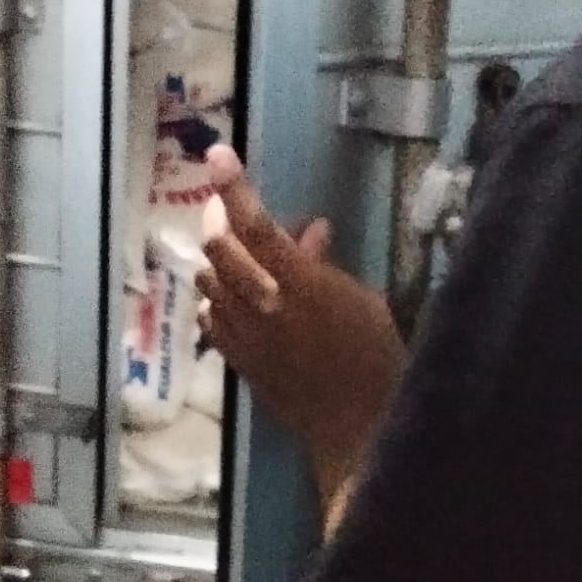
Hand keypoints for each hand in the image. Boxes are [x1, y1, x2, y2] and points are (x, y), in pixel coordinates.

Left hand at [197, 147, 406, 484]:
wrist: (355, 426)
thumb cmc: (373, 357)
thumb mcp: (360, 299)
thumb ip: (322, 264)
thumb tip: (307, 231)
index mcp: (298, 284)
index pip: (255, 225)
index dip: (234, 187)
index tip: (218, 155)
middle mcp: (261, 305)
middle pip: (218, 248)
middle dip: (219, 219)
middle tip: (226, 206)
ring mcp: (243, 335)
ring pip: (207, 281)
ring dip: (217, 259)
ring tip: (235, 251)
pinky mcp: (236, 360)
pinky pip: (210, 317)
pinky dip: (216, 297)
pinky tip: (231, 298)